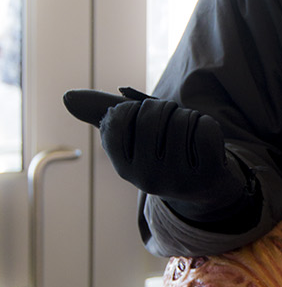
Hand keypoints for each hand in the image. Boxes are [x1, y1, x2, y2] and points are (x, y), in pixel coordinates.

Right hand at [63, 87, 256, 221]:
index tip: (145, 119)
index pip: (118, 117)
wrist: (208, 188)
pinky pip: (205, 129)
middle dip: (166, 109)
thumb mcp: (134, 135)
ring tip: (190, 138)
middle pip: (152, 113)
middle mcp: (147, 178)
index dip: (135, 107)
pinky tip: (207, 146)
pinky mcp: (209, 176)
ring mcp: (179, 180)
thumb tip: (66, 97)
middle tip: (174, 126)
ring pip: (182, 119)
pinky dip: (208, 126)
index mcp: (124, 167)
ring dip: (189, 118)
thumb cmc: (166, 153)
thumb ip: (105, 115)